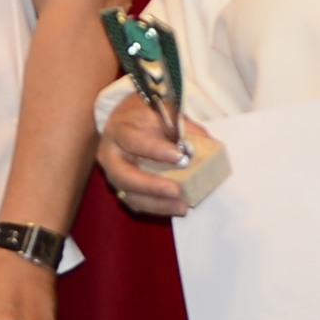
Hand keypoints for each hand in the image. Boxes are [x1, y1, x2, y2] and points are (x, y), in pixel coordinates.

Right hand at [93, 91, 191, 219]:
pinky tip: (173, 208)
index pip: (133, 141)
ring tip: (181, 207)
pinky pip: (136, 202)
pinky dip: (155, 207)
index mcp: (119, 130)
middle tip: (176, 190)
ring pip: (129, 195)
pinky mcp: (121, 187)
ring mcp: (113, 174)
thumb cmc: (146, 115)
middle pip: (123, 175)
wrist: (126, 120)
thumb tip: (208, 144)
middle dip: (150, 186)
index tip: (180, 157)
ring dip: (156, 203)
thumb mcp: (163, 111)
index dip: (156, 150)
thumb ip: (184, 126)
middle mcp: (111, 154)